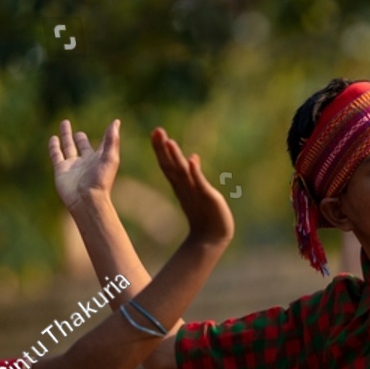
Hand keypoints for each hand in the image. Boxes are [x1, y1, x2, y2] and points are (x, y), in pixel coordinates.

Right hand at [48, 118, 120, 210]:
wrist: (86, 200)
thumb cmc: (101, 180)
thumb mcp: (110, 158)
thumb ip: (112, 140)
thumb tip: (116, 121)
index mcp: (99, 159)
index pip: (103, 144)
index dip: (106, 136)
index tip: (111, 125)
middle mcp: (86, 161)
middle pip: (83, 146)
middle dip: (81, 139)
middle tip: (79, 133)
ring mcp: (72, 165)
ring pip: (68, 147)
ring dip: (66, 135)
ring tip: (65, 123)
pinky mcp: (61, 169)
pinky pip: (56, 154)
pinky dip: (54, 146)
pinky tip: (53, 138)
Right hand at [150, 128, 234, 245]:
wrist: (213, 238)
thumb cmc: (206, 216)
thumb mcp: (199, 191)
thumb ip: (194, 175)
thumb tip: (192, 157)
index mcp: (181, 185)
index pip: (169, 164)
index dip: (162, 149)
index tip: (155, 132)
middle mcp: (185, 187)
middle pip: (172, 165)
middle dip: (164, 148)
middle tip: (156, 130)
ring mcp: (195, 192)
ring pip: (182, 172)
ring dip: (175, 157)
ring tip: (168, 141)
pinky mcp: (208, 197)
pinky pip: (200, 183)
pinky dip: (195, 172)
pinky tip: (191, 160)